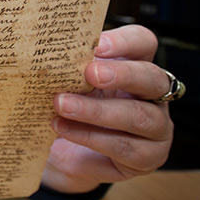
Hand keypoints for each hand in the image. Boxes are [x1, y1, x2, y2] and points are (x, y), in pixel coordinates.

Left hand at [41, 25, 173, 193]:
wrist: (59, 152)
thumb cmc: (68, 106)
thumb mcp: (66, 82)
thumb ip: (66, 65)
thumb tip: (44, 47)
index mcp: (134, 64)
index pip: (143, 43)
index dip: (125, 42)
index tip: (97, 46)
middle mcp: (152, 94)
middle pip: (152, 78)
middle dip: (121, 74)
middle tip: (89, 73)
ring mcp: (156, 127)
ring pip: (138, 116)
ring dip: (97, 110)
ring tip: (62, 105)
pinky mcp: (146, 158)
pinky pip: (124, 147)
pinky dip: (90, 136)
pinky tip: (63, 128)